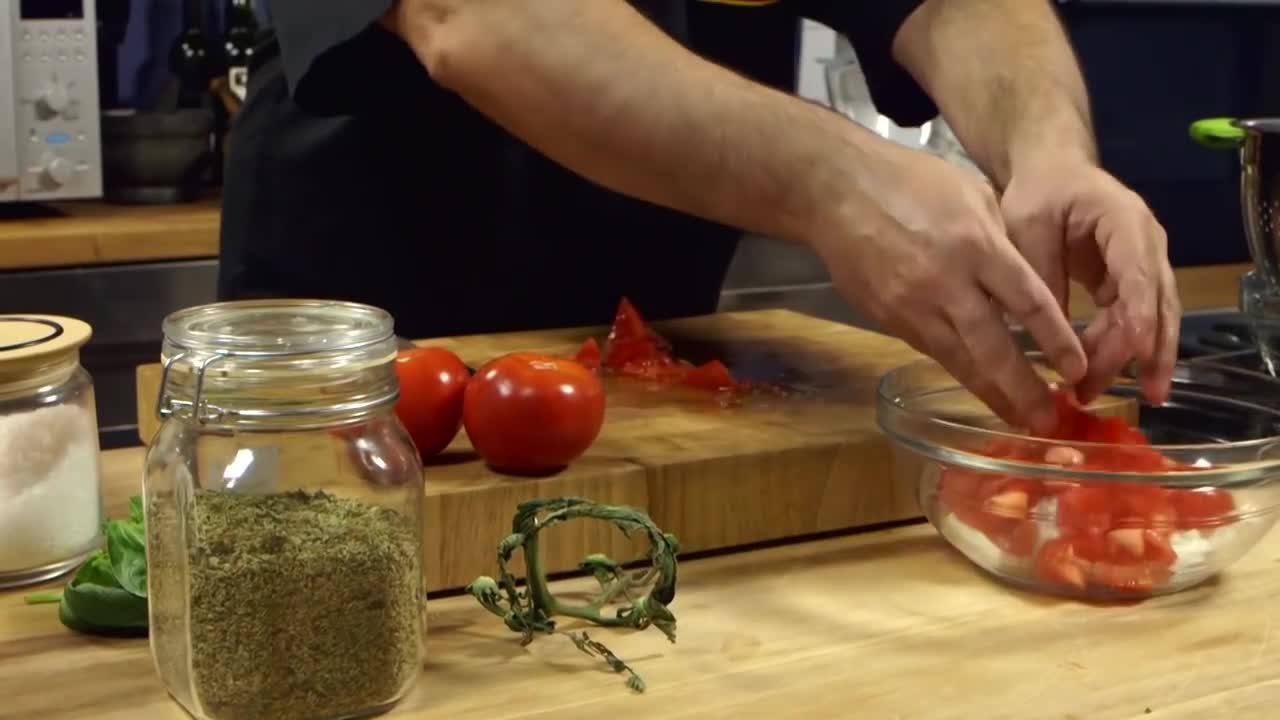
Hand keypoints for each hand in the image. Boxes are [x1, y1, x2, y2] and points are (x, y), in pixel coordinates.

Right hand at [815, 136, 1085, 432]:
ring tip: (1017, 419)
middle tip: (1049, 422)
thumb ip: (1001, 240)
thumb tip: (1023, 279)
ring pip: (958, 362)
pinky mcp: (887, 318)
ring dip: (990, 394)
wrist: (836, 190)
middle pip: (992, 349)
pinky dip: (958, 369)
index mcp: (976, 245)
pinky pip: (930, 349)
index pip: (1028, 304)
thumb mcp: (972, 192)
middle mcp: (946, 284)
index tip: (1077, 371)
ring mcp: (912, 306)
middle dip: (1023, 391)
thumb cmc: (909, 179)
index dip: (1056, 343)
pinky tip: (977, 384)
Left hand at [1000, 158, 1179, 405]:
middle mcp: (1147, 244)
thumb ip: (1042, 276)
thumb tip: (1050, 335)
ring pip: (1153, 318)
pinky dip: (1121, 348)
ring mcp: (1144, 264)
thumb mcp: (1029, 227)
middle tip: (1120, 393)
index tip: (1133, 355)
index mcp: (1126, 222)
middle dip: (1144, 352)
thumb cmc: (1040, 193)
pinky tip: (1102, 377)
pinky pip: (1133, 319)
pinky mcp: (1130, 281)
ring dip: (1136, 358)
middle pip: (1157, 304)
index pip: (1140, 276)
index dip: (1138, 318)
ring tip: (1113, 396)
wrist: (1053, 172)